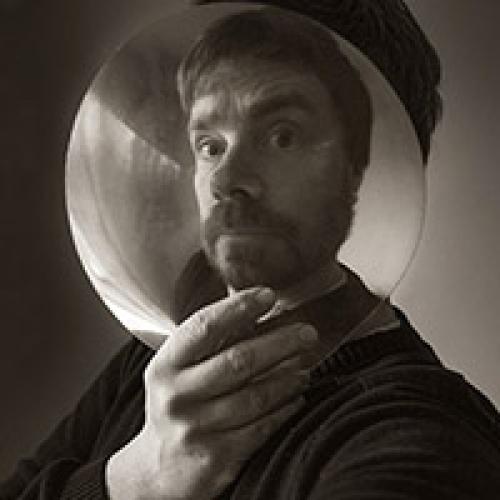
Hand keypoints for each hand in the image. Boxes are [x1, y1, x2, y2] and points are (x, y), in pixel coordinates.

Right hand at [106, 287, 317, 499]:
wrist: (158, 468)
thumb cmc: (179, 403)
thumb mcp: (179, 370)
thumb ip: (210, 342)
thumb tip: (257, 307)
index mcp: (165, 366)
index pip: (204, 327)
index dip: (238, 307)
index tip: (268, 295)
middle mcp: (176, 396)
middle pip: (238, 361)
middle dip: (280, 343)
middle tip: (308, 333)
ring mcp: (195, 429)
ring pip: (256, 396)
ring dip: (289, 378)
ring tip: (306, 365)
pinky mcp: (216, 458)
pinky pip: (262, 427)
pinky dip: (285, 409)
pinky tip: (297, 397)